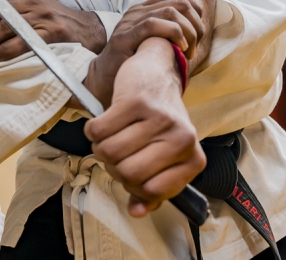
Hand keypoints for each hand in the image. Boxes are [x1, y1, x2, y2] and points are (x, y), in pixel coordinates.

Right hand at [82, 0, 211, 106]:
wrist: (104, 79)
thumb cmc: (133, 62)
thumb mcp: (155, 42)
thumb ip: (170, 32)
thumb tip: (198, 28)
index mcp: (145, 9)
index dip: (195, 7)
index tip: (200, 29)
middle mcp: (137, 11)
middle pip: (179, 2)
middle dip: (195, 23)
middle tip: (196, 44)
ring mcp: (130, 22)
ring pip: (170, 12)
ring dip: (188, 31)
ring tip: (189, 50)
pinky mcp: (124, 36)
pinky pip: (153, 25)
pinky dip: (173, 34)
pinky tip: (180, 49)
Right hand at [85, 39, 205, 216]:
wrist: (159, 73)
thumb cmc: (160, 120)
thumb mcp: (165, 156)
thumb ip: (152, 188)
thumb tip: (135, 212)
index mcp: (193, 159)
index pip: (151, 192)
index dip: (131, 186)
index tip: (129, 173)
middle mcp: (182, 138)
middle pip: (128, 173)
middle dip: (112, 167)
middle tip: (115, 153)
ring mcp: (159, 118)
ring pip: (110, 153)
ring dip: (100, 148)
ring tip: (109, 137)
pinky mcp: (136, 101)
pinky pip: (98, 131)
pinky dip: (92, 131)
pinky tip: (103, 123)